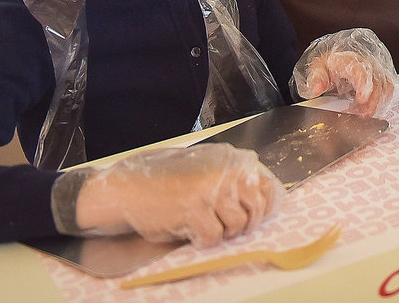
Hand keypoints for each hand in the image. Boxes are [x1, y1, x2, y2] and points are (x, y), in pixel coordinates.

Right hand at [65, 145, 281, 247]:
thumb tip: (265, 198)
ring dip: (222, 232)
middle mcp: (225, 171)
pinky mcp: (194, 210)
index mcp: (232, 159)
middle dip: (244, 224)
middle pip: (256, 209)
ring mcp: (211, 190)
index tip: (253, 217)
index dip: (265, 208)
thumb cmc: (168, 180)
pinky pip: (214, 236)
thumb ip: (233, 176)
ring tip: (203, 225)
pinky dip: (203, 240)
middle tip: (224, 227)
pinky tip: (190, 230)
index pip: (268, 186)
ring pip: (237, 225)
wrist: (130, 187)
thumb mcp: (206, 167)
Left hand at [293, 28, 398, 115]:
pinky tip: (371, 109)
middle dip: (373, 99)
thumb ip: (317, 78)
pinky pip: (388, 89)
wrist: (336, 59)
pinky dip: (382, 101)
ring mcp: (375, 69)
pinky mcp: (381, 77)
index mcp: (349, 59)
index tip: (362, 99)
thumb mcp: (317, 68)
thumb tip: (317, 88)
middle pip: (377, 79)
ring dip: (378, 102)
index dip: (363, 84)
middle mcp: (366, 62)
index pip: (360, 69)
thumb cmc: (328, 64)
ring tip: (365, 113)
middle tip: (365, 114)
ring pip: (386, 85)